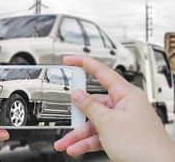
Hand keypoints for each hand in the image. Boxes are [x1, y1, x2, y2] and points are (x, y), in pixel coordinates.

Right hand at [54, 56, 174, 161]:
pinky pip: (99, 135)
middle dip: (77, 115)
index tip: (70, 59)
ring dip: (79, 134)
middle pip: (93, 104)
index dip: (83, 63)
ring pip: (94, 123)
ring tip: (65, 143)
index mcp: (126, 94)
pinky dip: (87, 142)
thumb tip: (78, 95)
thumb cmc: (143, 145)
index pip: (101, 72)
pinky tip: (76, 148)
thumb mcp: (108, 122)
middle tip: (67, 118)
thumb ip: (90, 107)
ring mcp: (122, 121)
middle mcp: (124, 105)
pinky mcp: (120, 135)